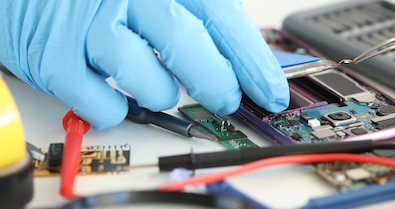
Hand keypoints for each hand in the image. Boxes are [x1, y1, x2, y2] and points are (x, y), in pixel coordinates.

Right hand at [0, 0, 288, 128]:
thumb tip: (245, 61)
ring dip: (161, 92)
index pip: (222, 18)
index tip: (271, 91)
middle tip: (224, 99)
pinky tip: (112, 88)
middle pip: (190, 48)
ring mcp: (88, 26)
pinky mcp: (54, 59)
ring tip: (154, 81)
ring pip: (150, 83)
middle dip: (217, 85)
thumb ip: (197, 15)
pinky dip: (116, 108)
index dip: (252, 61)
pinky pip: (105, 106)